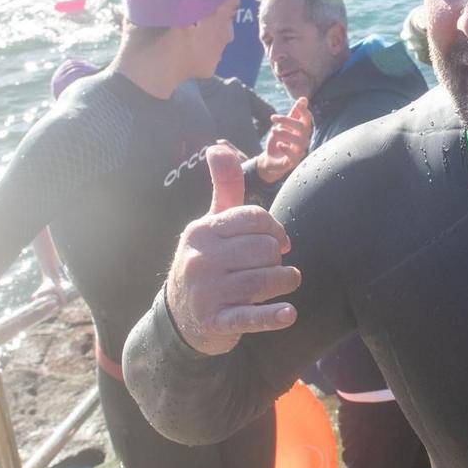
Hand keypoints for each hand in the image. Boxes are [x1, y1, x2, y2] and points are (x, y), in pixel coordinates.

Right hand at [164, 146, 301, 355]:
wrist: (178, 318)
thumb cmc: (205, 262)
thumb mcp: (210, 225)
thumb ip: (223, 187)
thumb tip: (218, 146)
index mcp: (202, 231)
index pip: (255, 218)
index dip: (275, 228)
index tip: (279, 241)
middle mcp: (202, 260)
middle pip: (264, 249)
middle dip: (277, 257)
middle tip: (271, 266)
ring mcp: (207, 293)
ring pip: (266, 279)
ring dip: (285, 281)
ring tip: (285, 283)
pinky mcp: (217, 322)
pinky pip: (250, 317)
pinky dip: (272, 316)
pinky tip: (288, 314)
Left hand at [253, 99, 312, 183]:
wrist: (271, 158)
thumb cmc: (280, 139)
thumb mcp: (284, 124)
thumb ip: (294, 113)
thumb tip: (304, 98)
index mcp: (302, 130)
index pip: (307, 118)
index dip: (304, 110)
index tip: (298, 103)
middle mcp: (304, 139)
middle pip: (302, 128)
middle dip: (287, 121)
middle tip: (273, 118)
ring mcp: (300, 151)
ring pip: (299, 141)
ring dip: (285, 134)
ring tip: (273, 131)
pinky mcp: (294, 162)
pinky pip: (294, 156)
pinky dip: (287, 149)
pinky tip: (279, 144)